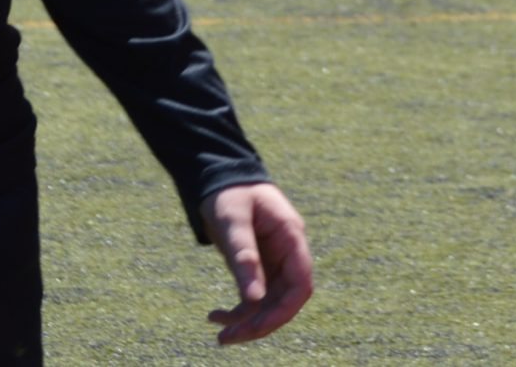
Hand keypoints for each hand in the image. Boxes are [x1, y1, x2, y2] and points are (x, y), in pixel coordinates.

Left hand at [205, 182, 313, 344]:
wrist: (221, 178)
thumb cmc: (230, 193)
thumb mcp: (233, 222)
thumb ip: (244, 258)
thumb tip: (253, 300)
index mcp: (291, 237)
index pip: (301, 284)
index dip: (284, 311)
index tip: (256, 327)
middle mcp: (287, 252)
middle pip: (285, 299)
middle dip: (261, 323)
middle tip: (230, 338)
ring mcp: (274, 260)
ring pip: (269, 302)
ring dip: (248, 322)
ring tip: (221, 337)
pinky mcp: (259, 266)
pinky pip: (254, 296)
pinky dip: (238, 311)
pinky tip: (215, 316)